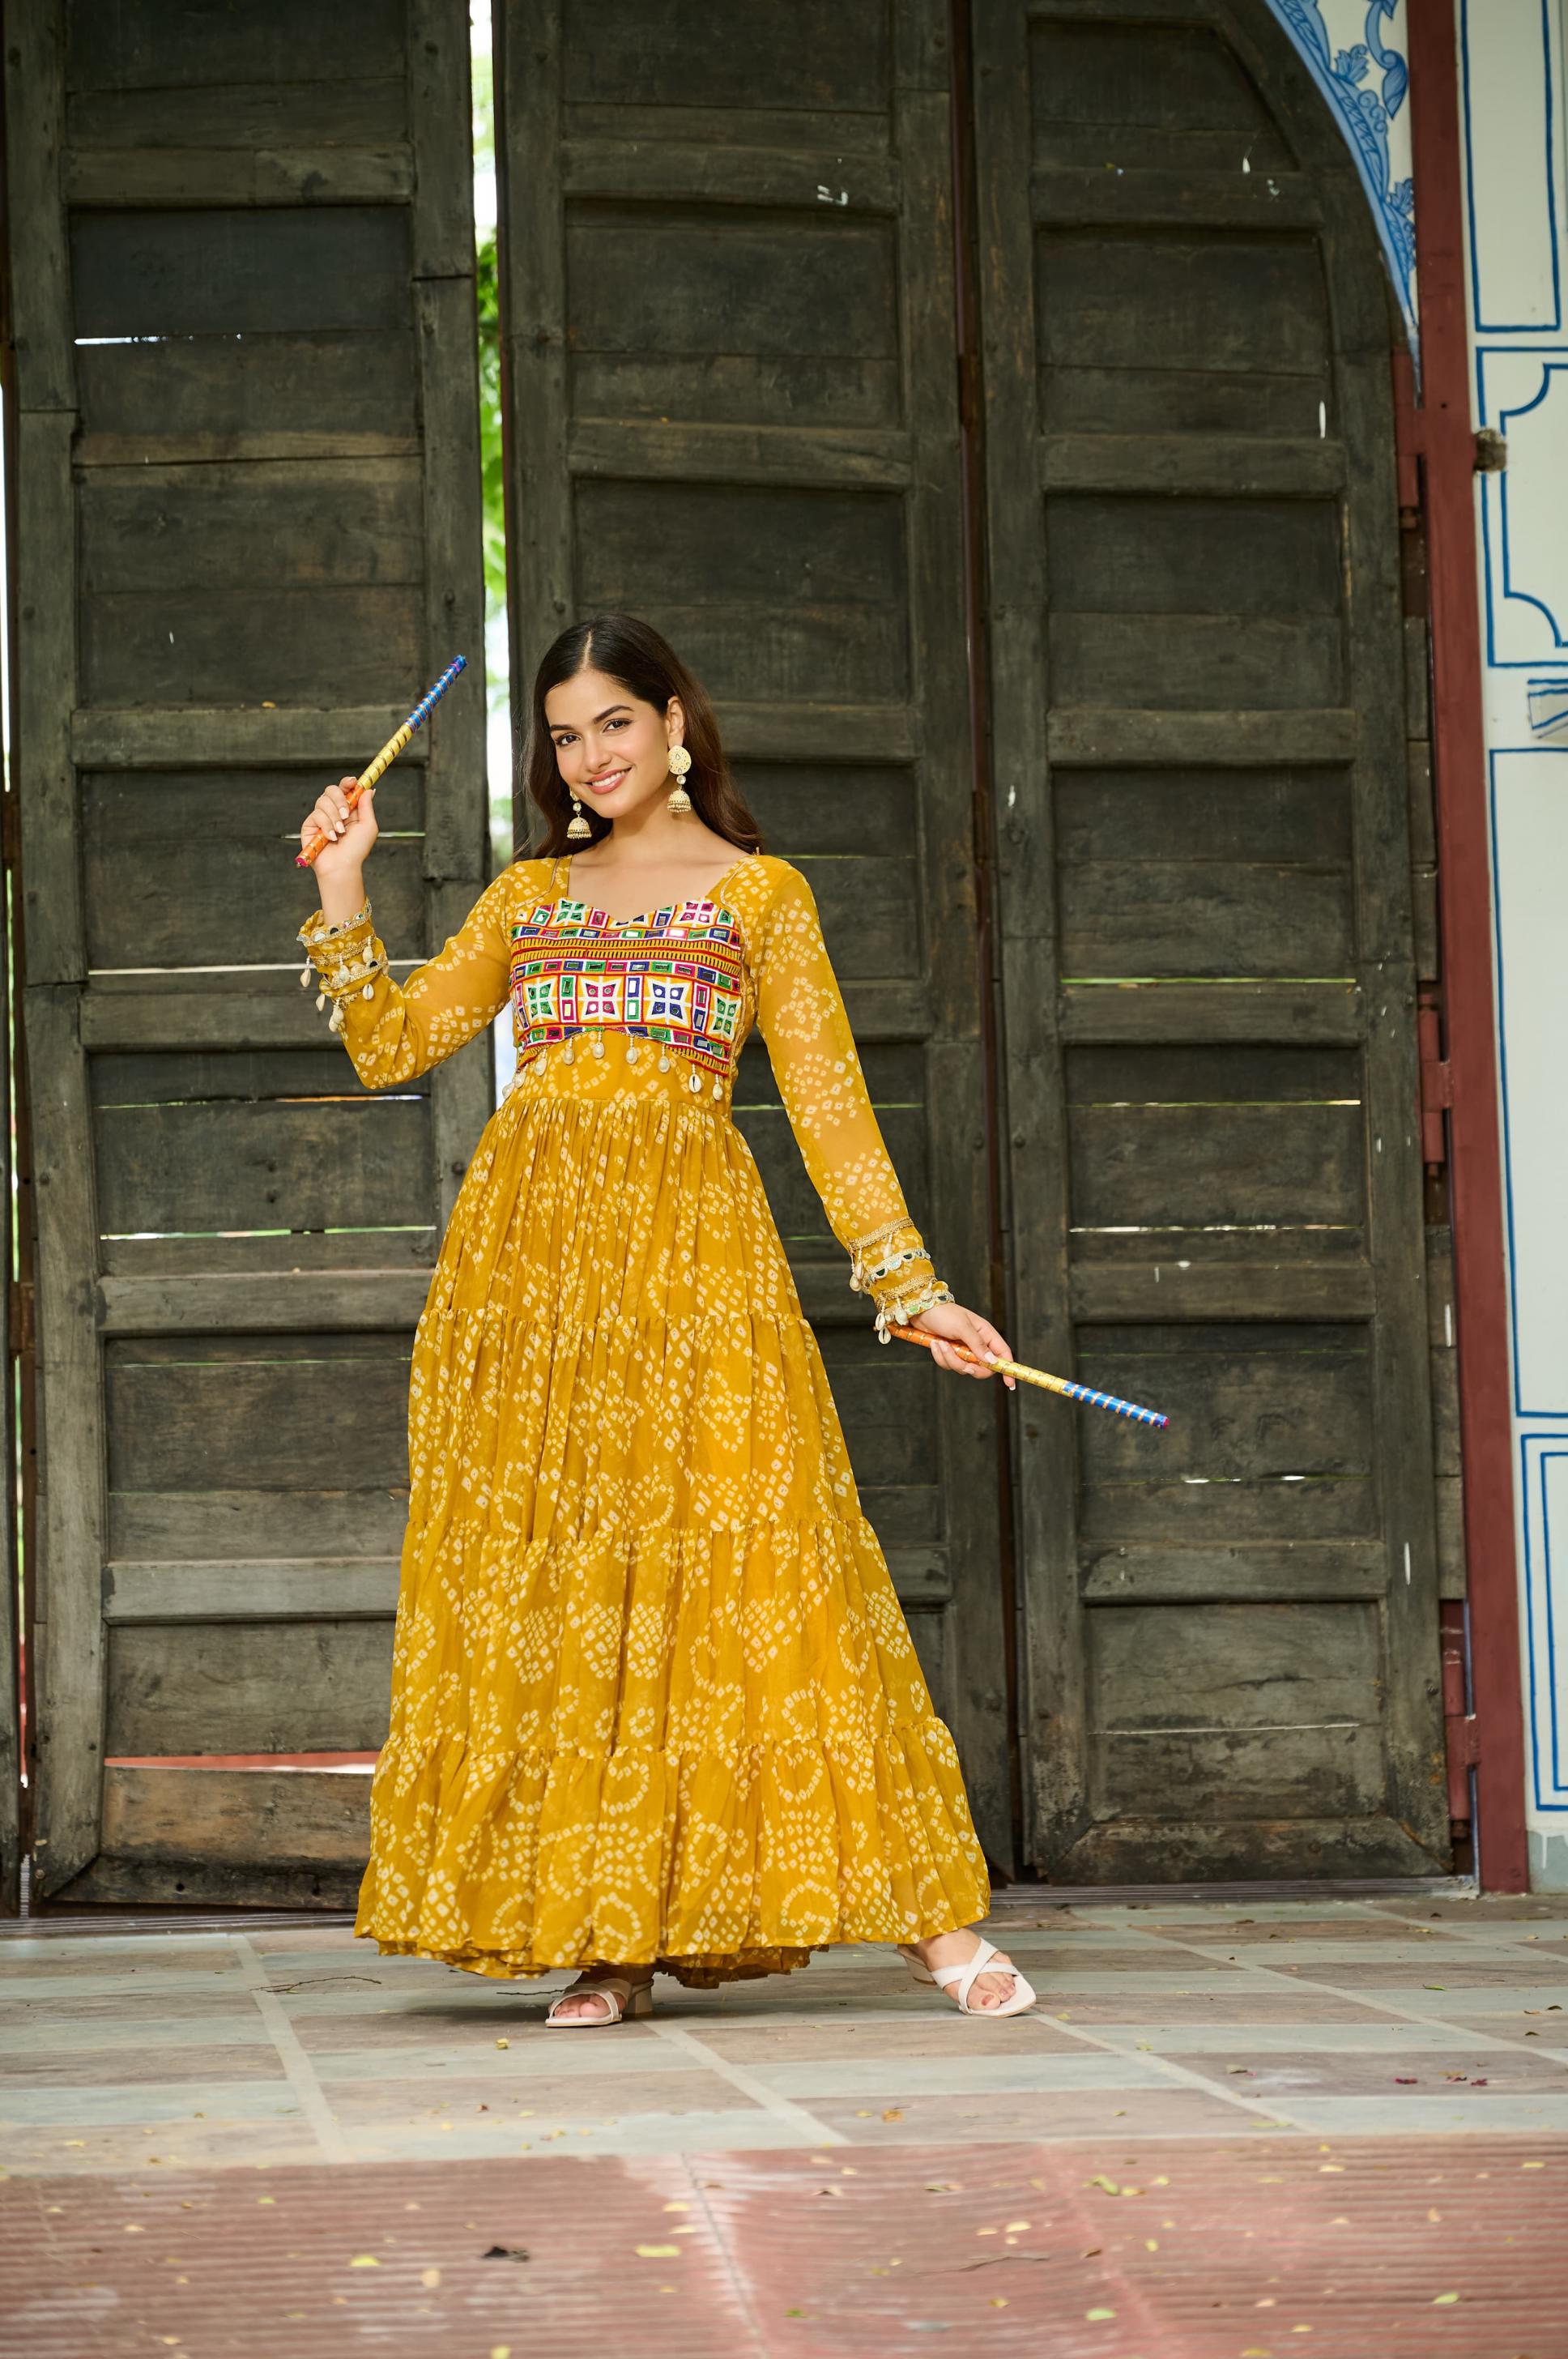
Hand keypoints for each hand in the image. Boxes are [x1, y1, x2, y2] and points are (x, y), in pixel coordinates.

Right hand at [301, 775, 377, 900]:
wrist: (342, 866)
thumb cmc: (356, 849)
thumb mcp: (368, 826)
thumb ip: (366, 806)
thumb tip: (369, 789)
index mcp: (348, 809)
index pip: (345, 789)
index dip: (347, 782)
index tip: (352, 781)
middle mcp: (334, 811)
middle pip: (331, 789)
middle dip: (340, 799)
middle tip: (346, 814)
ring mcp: (321, 817)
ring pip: (323, 800)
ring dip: (334, 816)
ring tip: (340, 832)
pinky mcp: (309, 825)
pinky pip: (316, 814)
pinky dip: (326, 826)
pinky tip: (331, 838)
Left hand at [911, 1299, 1016, 1388]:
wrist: (922, 1311)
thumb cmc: (944, 1314)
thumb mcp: (963, 1327)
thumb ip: (978, 1345)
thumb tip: (992, 1361)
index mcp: (986, 1334)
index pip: (1002, 1353)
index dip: (1007, 1368)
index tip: (1009, 1384)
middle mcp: (977, 1344)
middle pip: (983, 1368)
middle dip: (971, 1368)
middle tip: (964, 1364)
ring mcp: (963, 1350)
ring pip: (963, 1368)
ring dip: (950, 1358)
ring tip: (940, 1343)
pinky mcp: (950, 1354)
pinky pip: (948, 1365)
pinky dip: (940, 1357)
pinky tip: (935, 1344)